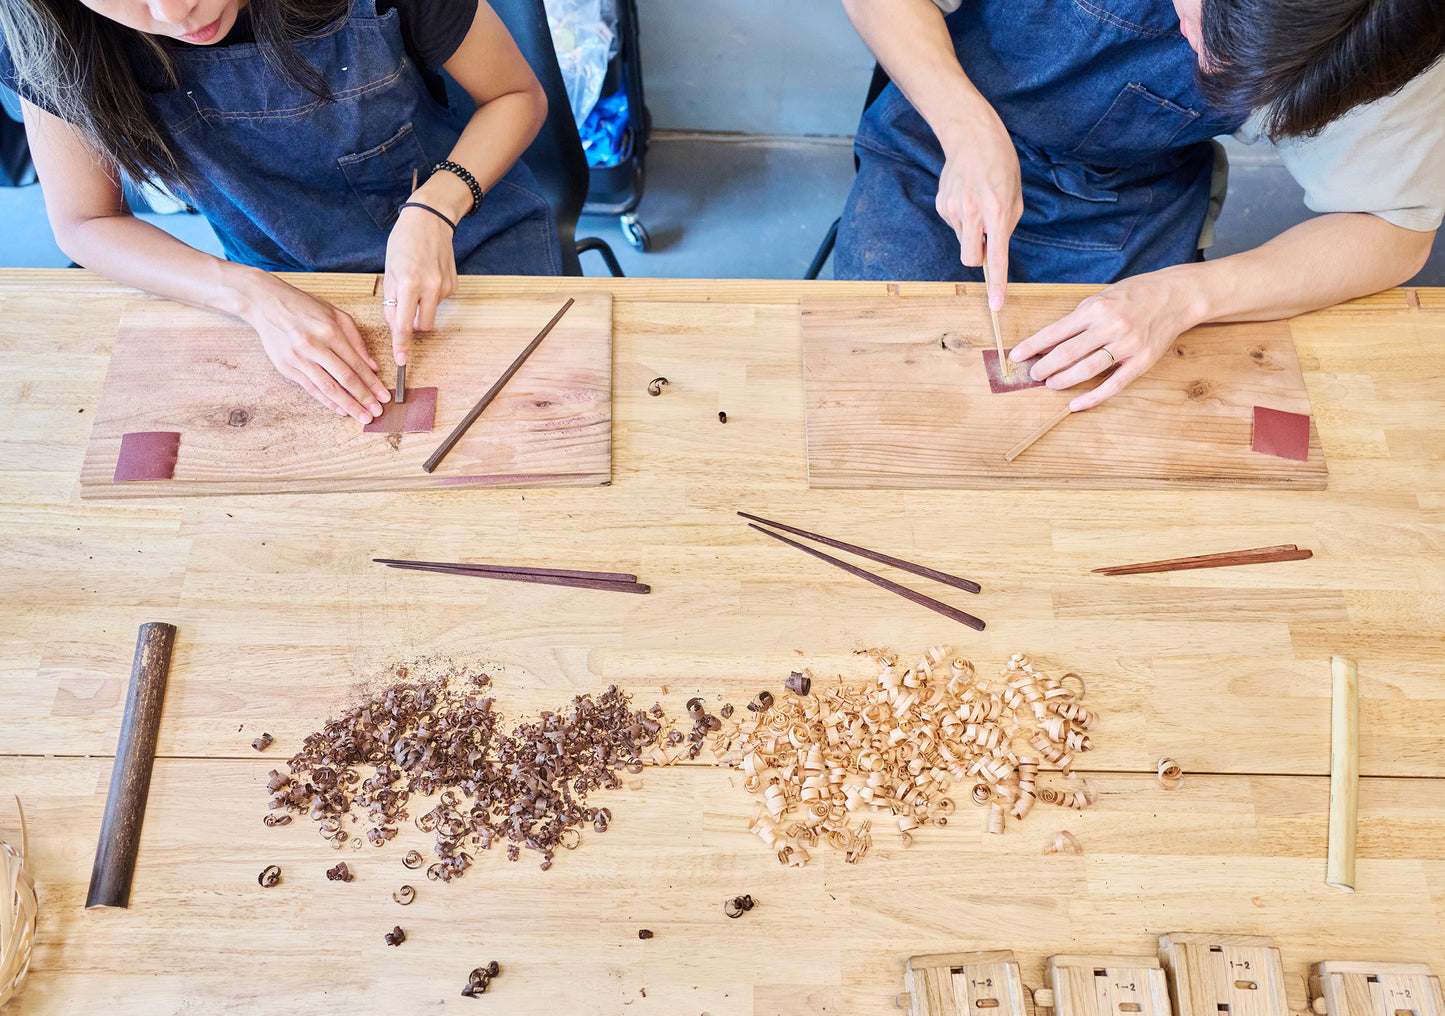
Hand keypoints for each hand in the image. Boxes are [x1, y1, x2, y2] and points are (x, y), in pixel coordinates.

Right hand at [244, 279, 388, 421]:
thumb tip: (373, 366)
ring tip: (362, 416)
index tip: (384, 396)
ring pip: (328, 387)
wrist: (267, 303)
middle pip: (345, 378)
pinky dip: (327, 401)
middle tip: (376, 413)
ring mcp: (299, 358)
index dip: (372, 383)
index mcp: (330, 331)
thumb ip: (356, 340)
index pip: (357, 364)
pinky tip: (340, 410)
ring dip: (348, 405)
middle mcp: (314, 346)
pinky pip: (311, 388)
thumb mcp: (336, 315)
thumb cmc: (305, 307)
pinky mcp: (287, 367)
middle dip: (364, 398)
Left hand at [384, 205, 458, 365]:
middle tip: (405, 309)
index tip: (401, 360)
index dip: (401, 344)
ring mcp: (444, 287)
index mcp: (409, 283)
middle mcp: (429, 287)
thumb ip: (392, 300)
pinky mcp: (454, 285)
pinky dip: (431, 295)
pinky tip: (428, 275)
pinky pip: (439, 301)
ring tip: (416, 281)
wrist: (430, 220)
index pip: (403, 324)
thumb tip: (396, 326)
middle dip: (413, 325)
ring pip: (431, 313)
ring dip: (421, 306)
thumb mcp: (389, 271)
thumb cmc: (404, 242)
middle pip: (423, 326)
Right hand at [933, 101, 1022, 309]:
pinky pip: (953, 225)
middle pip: (971, 258)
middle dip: (978, 256)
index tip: (996, 305)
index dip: (997, 284)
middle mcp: (973, 213)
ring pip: (962, 241)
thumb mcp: (1015, 196)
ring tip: (977, 203)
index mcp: (998, 211)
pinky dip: (961, 219)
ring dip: (970, 232)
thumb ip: (1006, 226)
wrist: (972, 137)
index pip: (997, 257)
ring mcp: (953, 209)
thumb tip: (992, 250)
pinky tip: (966, 197)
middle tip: (985, 237)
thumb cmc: (1001, 165)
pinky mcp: (941, 205)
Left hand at [1010, 269, 1202, 410]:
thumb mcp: (1103, 297)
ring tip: (1051, 385)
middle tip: (1033, 375)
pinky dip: (1093, 397)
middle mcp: (1111, 326)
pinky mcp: (1142, 361)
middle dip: (1046, 366)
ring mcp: (1128, 344)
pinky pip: (1114, 384)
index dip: (1033, 346)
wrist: (1176, 295)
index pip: (1056, 331)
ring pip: (1088, 369)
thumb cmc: (1135, 295)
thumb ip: (1079, 318)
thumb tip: (1050, 340)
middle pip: (1069, 352)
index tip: (1016, 356)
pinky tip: (1075, 404)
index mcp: (1096, 308)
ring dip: (1064, 380)